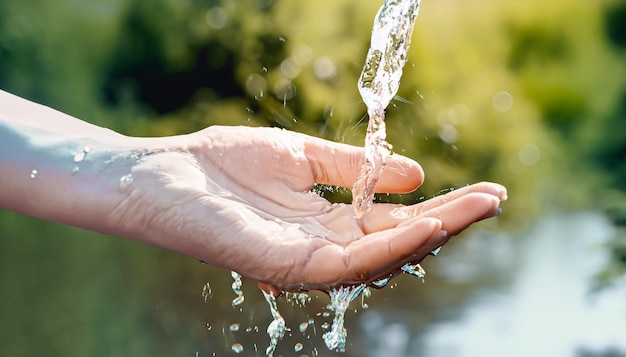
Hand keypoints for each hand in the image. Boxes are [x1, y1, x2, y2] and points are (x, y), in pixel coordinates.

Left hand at [116, 125, 506, 292]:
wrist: (163, 175)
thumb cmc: (224, 166)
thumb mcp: (301, 157)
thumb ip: (353, 168)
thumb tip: (415, 174)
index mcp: (328, 223)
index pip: (395, 221)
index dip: (440, 205)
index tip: (483, 188)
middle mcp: (323, 249)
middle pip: (397, 242)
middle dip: (450, 222)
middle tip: (496, 199)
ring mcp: (306, 262)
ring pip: (380, 258)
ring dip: (430, 235)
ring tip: (474, 209)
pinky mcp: (284, 266)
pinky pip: (345, 263)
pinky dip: (386, 248)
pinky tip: (422, 224)